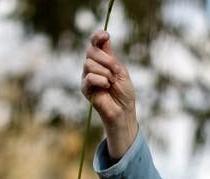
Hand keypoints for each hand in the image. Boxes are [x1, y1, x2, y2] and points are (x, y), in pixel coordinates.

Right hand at [81, 31, 137, 158]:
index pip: (95, 42)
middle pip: (91, 51)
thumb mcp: (121, 71)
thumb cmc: (124, 93)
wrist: (124, 111)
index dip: (97, 36)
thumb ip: (111, 56)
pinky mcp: (85, 88)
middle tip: (115, 72)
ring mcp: (87, 76)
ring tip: (111, 82)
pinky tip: (106, 86)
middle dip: (105, 59)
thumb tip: (104, 38)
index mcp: (103, 60)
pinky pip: (89, 77)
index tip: (106, 36)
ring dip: (104, 72)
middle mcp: (93, 66)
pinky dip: (100, 80)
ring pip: (88, 63)